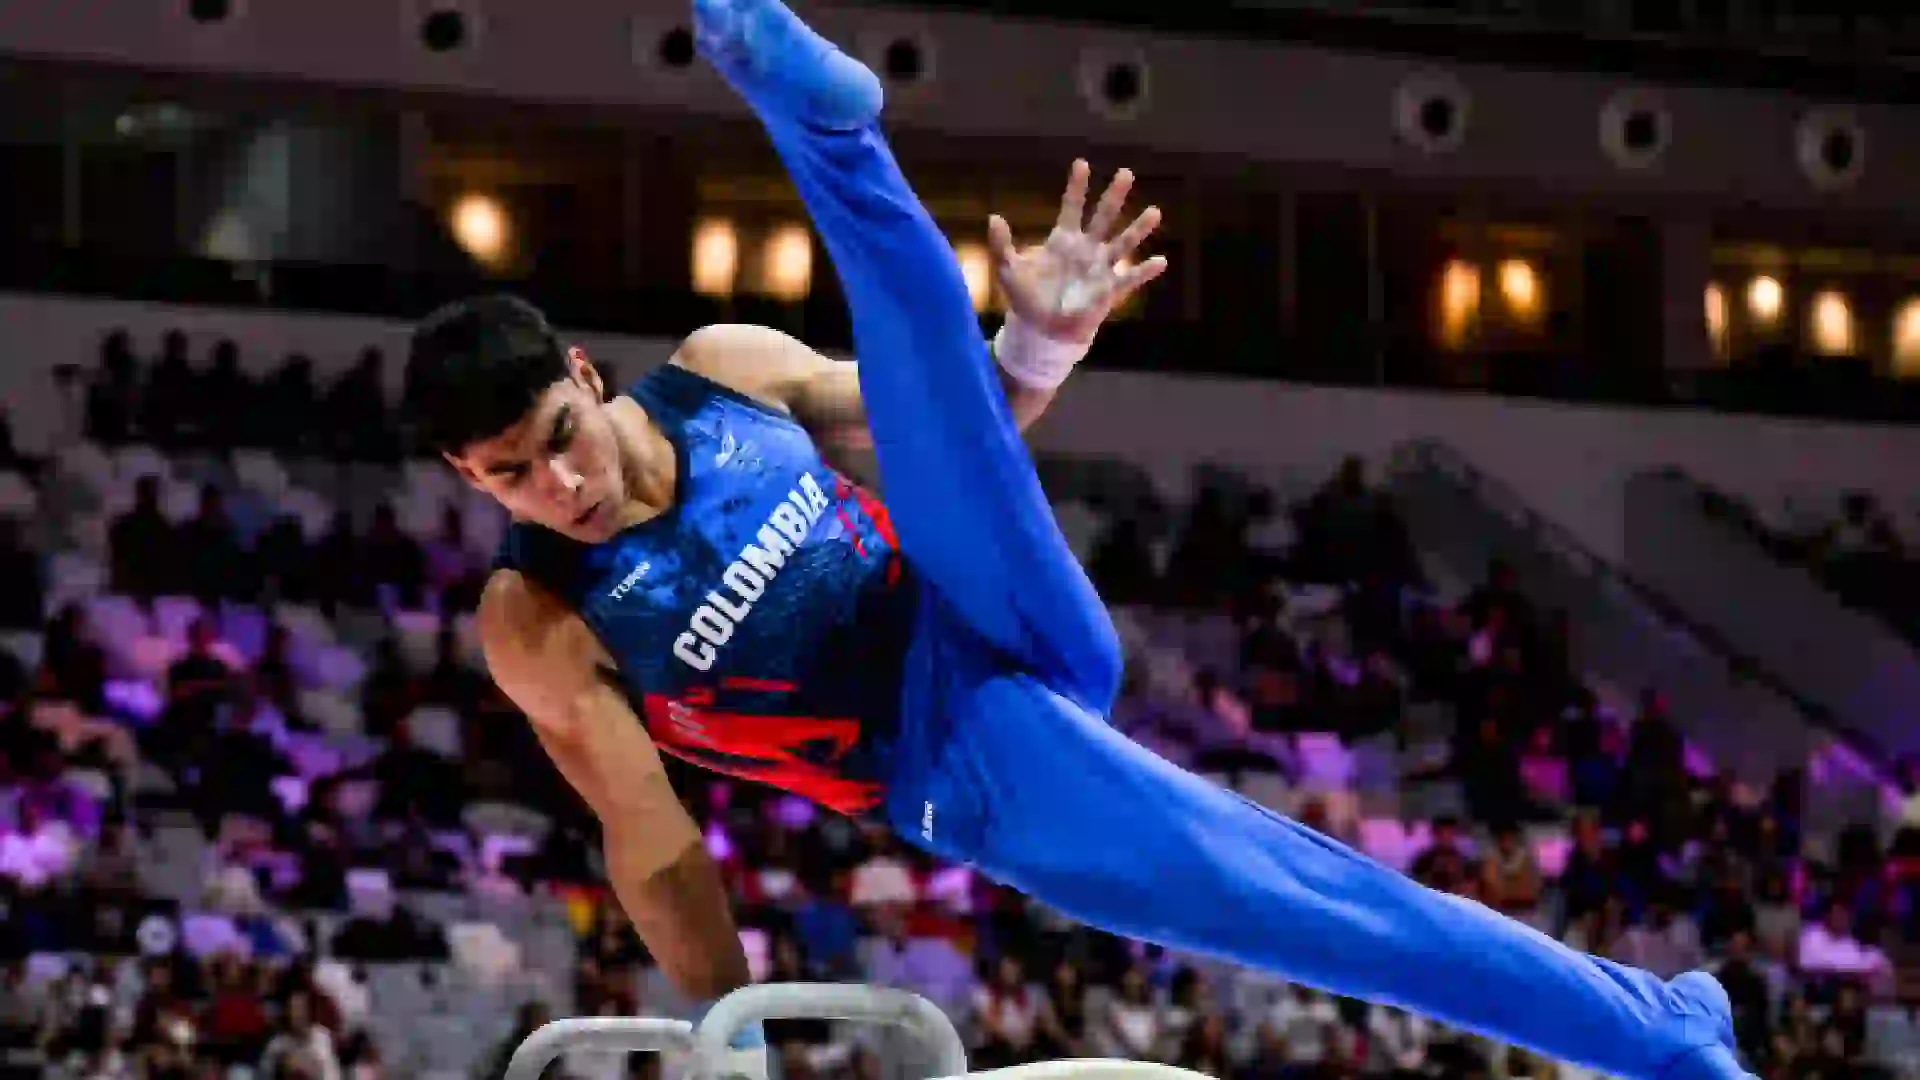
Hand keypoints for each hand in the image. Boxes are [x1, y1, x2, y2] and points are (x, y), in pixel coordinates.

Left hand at [988, 159, 1168, 345]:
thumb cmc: (1027, 298)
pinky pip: (1130, 279)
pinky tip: (1160, 261)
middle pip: (1103, 216)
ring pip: (1123, 243)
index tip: (1081, 164)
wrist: (1042, 330)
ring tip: (1155, 212)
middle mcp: (1086, 248)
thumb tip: (993, 217)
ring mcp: (1100, 268)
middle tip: (1126, 173)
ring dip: (1138, 228)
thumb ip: (1001, 245)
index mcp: (1063, 240)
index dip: (1076, 187)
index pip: (1072, 207)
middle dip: (1114, 196)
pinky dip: (1145, 271)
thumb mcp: (1009, 271)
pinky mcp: (1109, 290)